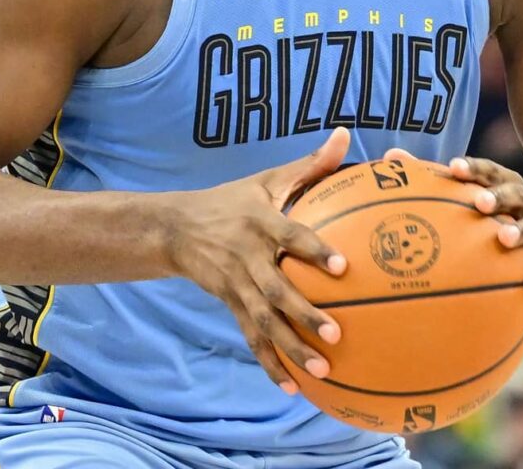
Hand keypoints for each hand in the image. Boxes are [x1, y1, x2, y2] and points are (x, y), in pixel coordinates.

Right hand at [162, 127, 350, 394]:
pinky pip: (251, 338)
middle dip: (304, 315)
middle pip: (277, 291)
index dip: (315, 252)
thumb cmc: (234, 201)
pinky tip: (294, 388)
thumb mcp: (268, 179)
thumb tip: (347, 134)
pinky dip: (271, 364)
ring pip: (264, 322)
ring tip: (322, 369)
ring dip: (291, 348)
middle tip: (336, 334)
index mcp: (261, 223)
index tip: (343, 268)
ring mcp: (236, 285)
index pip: (291, 238)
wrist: (175, 228)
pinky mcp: (229, 304)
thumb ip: (311, 163)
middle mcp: (247, 257)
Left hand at [385, 148, 522, 293]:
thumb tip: (391, 154)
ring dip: (520, 232)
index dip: (472, 168)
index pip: (487, 170)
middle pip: (513, 194)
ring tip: (505, 239)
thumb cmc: (484, 214)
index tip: (453, 167)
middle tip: (481, 203)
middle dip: (498, 197)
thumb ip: (432, 177)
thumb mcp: (464, 194)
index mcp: (502, 182)